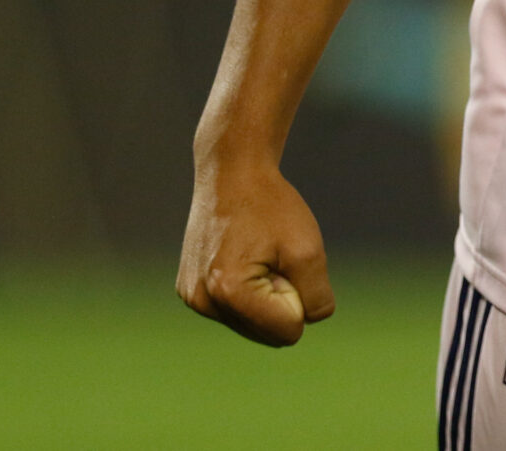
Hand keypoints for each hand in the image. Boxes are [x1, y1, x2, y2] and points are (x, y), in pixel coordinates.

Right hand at [177, 156, 335, 346]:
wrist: (231, 172)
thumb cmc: (271, 206)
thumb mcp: (308, 249)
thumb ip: (316, 297)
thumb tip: (305, 322)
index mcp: (229, 292)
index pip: (288, 331)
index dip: (299, 295)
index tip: (284, 260)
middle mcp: (203, 301)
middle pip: (267, 334)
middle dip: (281, 300)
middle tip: (272, 257)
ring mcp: (192, 297)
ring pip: (251, 324)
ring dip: (264, 297)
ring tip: (256, 255)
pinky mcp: (189, 290)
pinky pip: (233, 310)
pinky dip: (246, 291)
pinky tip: (240, 257)